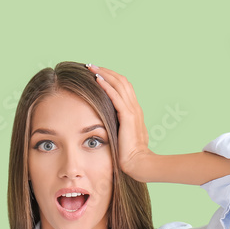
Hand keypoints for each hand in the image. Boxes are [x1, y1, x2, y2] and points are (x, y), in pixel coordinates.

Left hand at [88, 64, 153, 181]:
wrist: (138, 163)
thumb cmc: (130, 155)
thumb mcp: (124, 137)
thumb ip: (119, 128)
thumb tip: (109, 125)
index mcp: (135, 111)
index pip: (124, 88)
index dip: (111, 78)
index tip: (97, 74)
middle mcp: (135, 107)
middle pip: (122, 81)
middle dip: (106, 71)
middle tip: (91, 65)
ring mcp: (132, 111)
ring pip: (119, 85)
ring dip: (104, 74)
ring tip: (91, 68)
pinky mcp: (127, 117)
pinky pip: (116, 96)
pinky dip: (106, 86)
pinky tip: (97, 80)